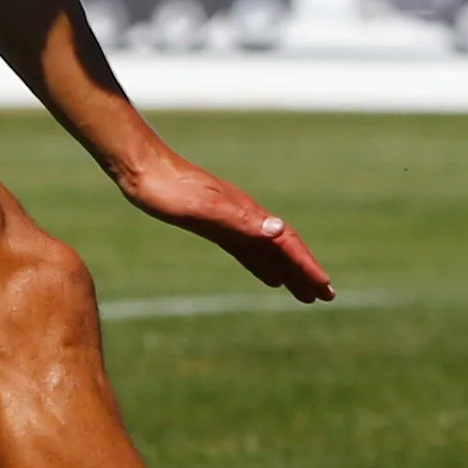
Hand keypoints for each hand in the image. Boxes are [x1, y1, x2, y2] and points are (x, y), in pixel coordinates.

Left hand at [119, 153, 332, 302]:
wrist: (141, 169)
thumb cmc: (168, 189)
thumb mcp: (204, 208)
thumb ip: (240, 220)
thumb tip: (279, 230)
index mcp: (246, 214)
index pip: (286, 242)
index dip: (306, 265)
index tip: (324, 288)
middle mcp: (244, 216)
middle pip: (283, 249)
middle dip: (305, 272)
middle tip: (326, 297)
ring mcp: (230, 220)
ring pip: (267, 251)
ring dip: (288, 272)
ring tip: (304, 293)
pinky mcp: (214, 224)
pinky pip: (248, 250)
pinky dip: (262, 265)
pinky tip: (268, 277)